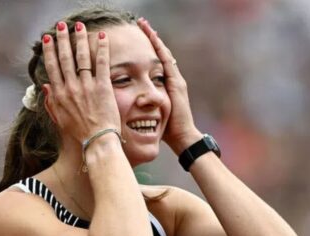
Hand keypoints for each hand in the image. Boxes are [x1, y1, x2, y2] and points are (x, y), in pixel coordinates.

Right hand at [42, 21, 120, 143]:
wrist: (97, 140)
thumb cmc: (79, 132)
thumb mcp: (60, 119)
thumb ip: (51, 102)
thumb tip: (45, 87)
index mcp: (59, 95)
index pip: (52, 67)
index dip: (49, 51)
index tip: (47, 38)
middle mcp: (70, 88)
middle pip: (65, 58)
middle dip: (62, 39)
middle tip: (61, 26)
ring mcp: (86, 87)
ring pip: (81, 57)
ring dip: (79, 38)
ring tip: (79, 26)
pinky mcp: (102, 87)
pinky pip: (101, 63)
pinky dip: (101, 48)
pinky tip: (102, 37)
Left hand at [137, 18, 201, 153]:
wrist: (181, 137)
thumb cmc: (166, 130)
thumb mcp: (150, 114)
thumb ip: (142, 106)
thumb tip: (128, 105)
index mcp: (165, 86)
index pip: (155, 62)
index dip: (147, 49)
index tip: (138, 35)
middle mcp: (172, 80)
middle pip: (161, 53)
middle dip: (152, 38)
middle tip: (141, 23)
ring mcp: (176, 80)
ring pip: (164, 54)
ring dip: (155, 39)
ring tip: (146, 26)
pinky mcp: (177, 84)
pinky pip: (167, 62)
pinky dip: (160, 50)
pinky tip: (154, 40)